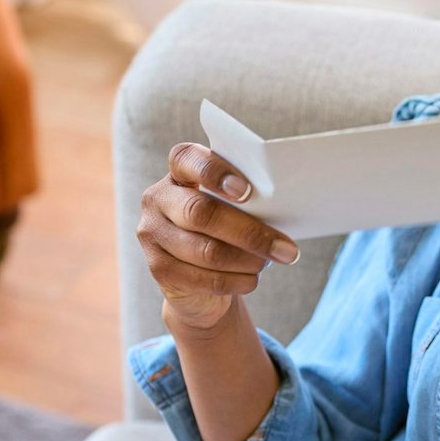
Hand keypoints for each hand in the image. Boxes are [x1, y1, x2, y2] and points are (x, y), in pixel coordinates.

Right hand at [137, 143, 299, 334]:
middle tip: (287, 249)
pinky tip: (252, 279)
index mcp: (179, 172)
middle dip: (249, 233)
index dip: (214, 172)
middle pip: (201, 213)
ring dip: (249, 261)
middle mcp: (158, 199)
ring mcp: (152, 234)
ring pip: (207, 251)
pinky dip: (237, 281)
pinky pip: (205, 279)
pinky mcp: (159, 269)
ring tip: (272, 263)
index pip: (187, 159)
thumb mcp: (233, 208)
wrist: (199, 280)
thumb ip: (244, 201)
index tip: (246, 191)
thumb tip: (281, 210)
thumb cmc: (226, 230)